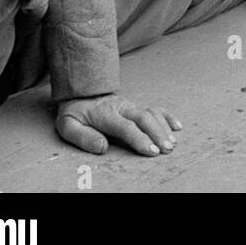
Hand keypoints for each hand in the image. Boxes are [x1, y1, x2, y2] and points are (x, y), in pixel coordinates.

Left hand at [55, 94, 181, 156]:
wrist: (81, 93)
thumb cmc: (75, 113)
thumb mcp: (68, 126)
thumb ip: (84, 137)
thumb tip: (103, 147)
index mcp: (106, 114)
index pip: (126, 127)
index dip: (140, 139)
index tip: (151, 151)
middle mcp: (122, 108)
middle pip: (145, 118)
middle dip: (158, 134)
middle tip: (167, 149)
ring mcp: (132, 106)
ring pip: (153, 113)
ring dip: (164, 128)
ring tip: (173, 143)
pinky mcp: (137, 107)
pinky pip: (156, 109)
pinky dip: (168, 117)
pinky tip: (177, 127)